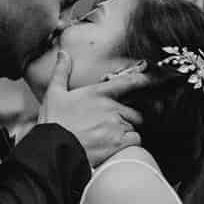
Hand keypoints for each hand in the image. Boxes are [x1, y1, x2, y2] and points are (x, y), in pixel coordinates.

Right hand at [37, 50, 152, 167]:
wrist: (55, 149)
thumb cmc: (55, 122)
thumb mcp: (54, 93)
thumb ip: (61, 72)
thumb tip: (63, 54)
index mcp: (98, 93)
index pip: (128, 82)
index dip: (142, 80)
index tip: (149, 80)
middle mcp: (111, 107)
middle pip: (135, 109)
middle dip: (130, 115)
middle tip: (118, 122)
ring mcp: (117, 124)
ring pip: (135, 125)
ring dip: (129, 129)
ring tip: (114, 136)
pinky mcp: (119, 142)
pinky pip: (136, 139)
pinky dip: (131, 142)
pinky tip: (119, 145)